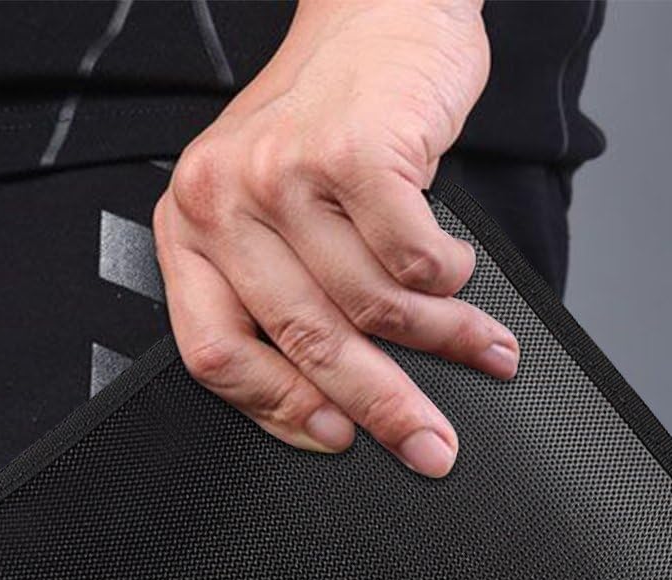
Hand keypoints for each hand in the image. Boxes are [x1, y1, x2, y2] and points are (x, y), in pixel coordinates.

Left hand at [154, 0, 511, 477]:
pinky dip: (451, 279)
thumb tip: (332, 406)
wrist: (380, 13)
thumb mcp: (270, 209)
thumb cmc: (328, 124)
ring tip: (480, 350)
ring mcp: (287, 172)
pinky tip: (461, 273)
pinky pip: (414, 258)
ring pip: (370, 304)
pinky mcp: (356, 151)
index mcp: (190, 228)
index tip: (336, 440)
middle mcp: (224, 199)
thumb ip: (276, 293)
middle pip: (303, 341)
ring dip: (441, 342)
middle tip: (428, 444)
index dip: (280, 411)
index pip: (216, 353)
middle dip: (381, 407)